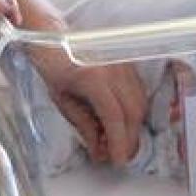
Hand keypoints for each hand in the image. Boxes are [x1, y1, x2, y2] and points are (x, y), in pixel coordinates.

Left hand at [31, 48, 147, 166]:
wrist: (55, 36)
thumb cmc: (54, 66)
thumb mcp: (63, 101)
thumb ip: (84, 127)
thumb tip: (100, 151)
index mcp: (92, 77)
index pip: (114, 116)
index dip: (119, 141)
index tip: (118, 160)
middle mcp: (112, 69)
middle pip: (133, 112)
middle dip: (130, 139)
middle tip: (119, 156)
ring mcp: (123, 64)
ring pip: (141, 103)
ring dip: (134, 127)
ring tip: (119, 142)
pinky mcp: (128, 64)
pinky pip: (140, 93)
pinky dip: (135, 112)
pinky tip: (122, 123)